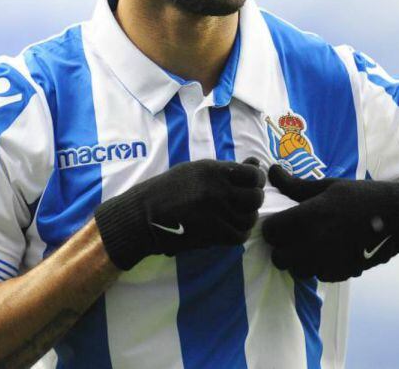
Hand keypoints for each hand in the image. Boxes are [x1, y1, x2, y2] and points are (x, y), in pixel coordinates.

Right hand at [94, 158, 265, 269]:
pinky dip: (238, 235)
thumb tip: (255, 163)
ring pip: (249, 218)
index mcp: (212, 170)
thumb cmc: (166, 190)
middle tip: (242, 204)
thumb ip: (226, 169)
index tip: (249, 186)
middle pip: (255, 197)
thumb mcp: (194, 171)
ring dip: (245, 219)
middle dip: (253, 202)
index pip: (253, 174)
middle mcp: (216, 189)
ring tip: (234, 218)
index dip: (256, 181)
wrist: (142, 216)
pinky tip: (229, 231)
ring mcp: (215, 212)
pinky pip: (239, 236)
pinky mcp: (211, 233)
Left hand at [262, 164, 398, 281]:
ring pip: (296, 271)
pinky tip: (328, 253)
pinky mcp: (341, 273)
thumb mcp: (328, 186)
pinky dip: (318, 268)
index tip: (281, 223)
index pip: (271, 232)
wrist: (398, 218)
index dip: (273, 228)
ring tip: (309, 246)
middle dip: (281, 249)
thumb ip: (295, 185)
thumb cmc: (361, 197)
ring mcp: (328, 261)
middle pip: (278, 258)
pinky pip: (317, 276)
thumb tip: (271, 171)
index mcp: (308, 216)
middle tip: (292, 238)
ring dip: (298, 261)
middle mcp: (314, 242)